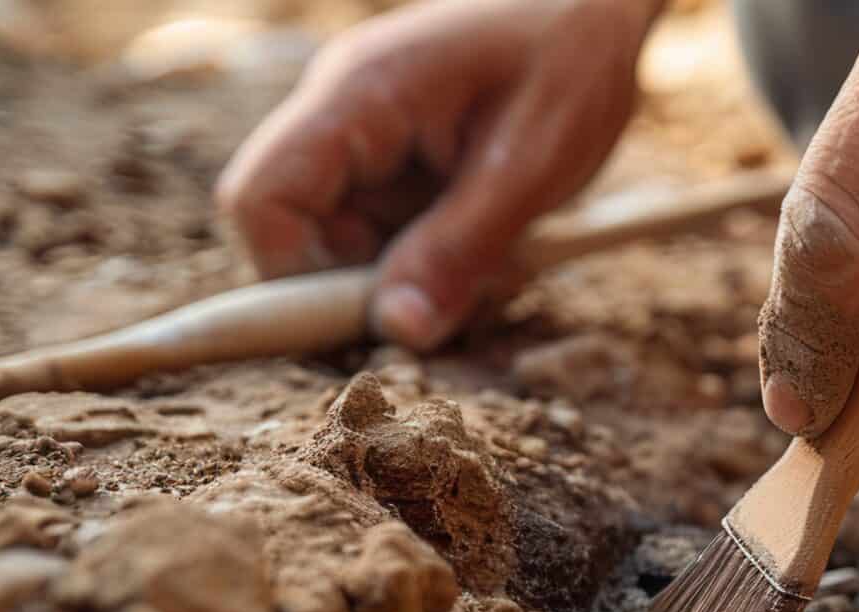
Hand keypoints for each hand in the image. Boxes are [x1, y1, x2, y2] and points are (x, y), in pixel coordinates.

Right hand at [216, 0, 661, 349]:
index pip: (260, 199)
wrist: (597, 3)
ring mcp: (369, 140)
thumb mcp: (530, 166)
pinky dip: (438, 260)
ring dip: (416, 278)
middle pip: (300, 234)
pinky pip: (391, 235)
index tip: (373, 313)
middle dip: (371, 286)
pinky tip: (498, 246)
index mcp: (359, 96)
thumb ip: (460, 249)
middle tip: (464, 296)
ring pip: (351, 246)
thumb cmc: (571, 57)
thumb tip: (396, 331)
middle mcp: (344, 115)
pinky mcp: (399, 162)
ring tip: (501, 261)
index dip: (293, 275)